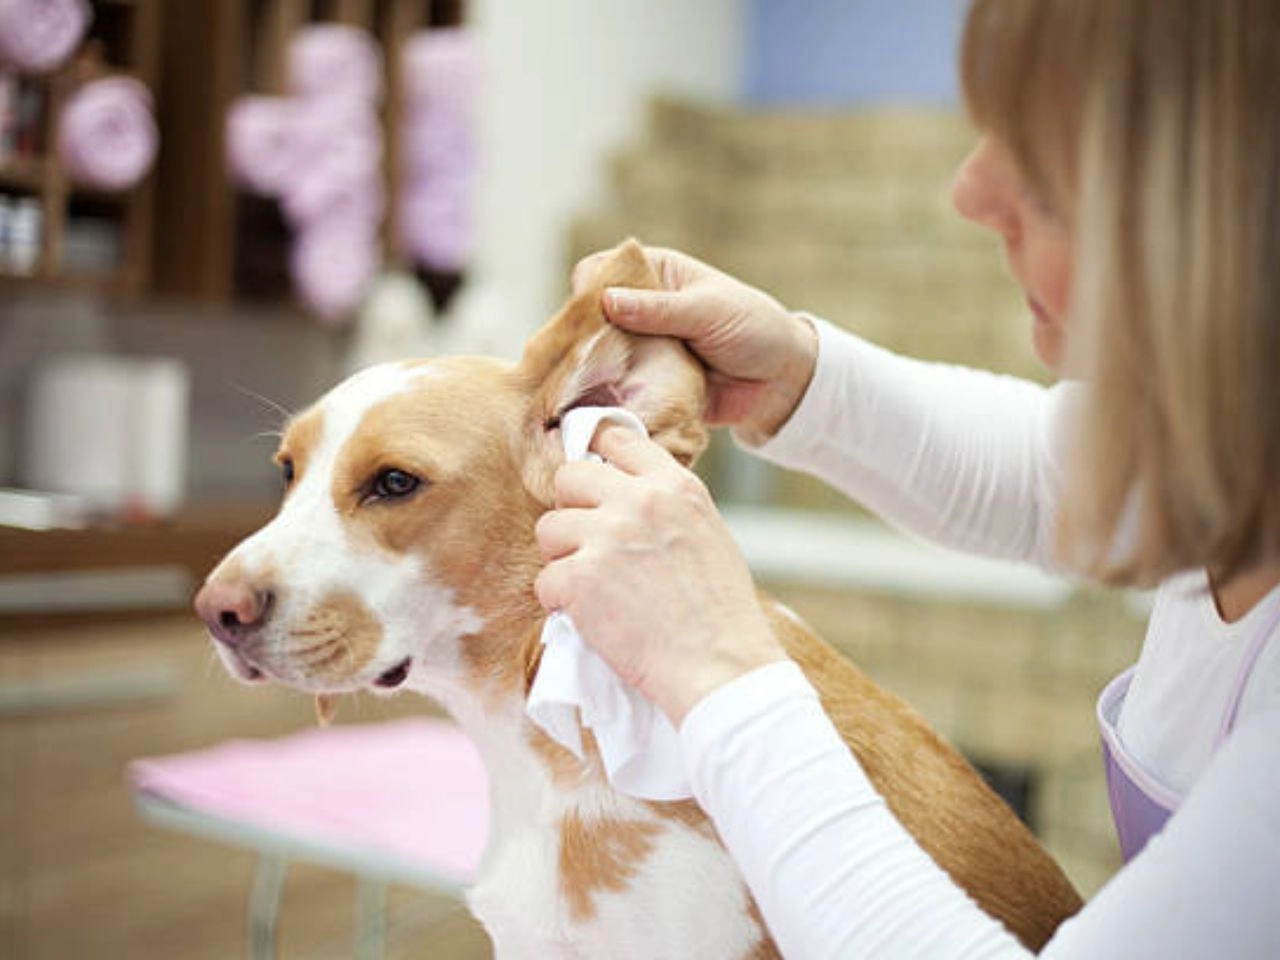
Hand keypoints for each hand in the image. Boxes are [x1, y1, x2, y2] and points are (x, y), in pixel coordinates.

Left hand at [534, 425, 787, 725]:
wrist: (720, 665)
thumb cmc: (720, 612)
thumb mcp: (707, 533)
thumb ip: (665, 507)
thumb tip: (623, 496)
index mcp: (675, 486)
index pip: (617, 439)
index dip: (597, 459)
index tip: (592, 483)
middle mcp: (639, 501)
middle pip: (569, 477)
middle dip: (571, 510)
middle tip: (586, 544)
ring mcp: (606, 537)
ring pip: (548, 528)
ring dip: (562, 559)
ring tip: (592, 587)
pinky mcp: (581, 578)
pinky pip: (545, 581)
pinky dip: (560, 604)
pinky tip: (590, 617)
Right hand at [572, 245, 818, 443]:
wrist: (781, 383)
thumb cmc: (754, 329)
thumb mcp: (708, 311)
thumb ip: (660, 309)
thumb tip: (607, 301)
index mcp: (655, 274)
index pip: (601, 269)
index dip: (587, 289)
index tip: (585, 315)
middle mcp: (640, 309)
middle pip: (590, 317)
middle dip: (581, 337)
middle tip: (579, 360)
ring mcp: (640, 348)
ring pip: (598, 356)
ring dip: (591, 371)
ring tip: (581, 388)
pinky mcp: (645, 384)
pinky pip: (617, 389)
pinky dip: (609, 398)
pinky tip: (598, 408)